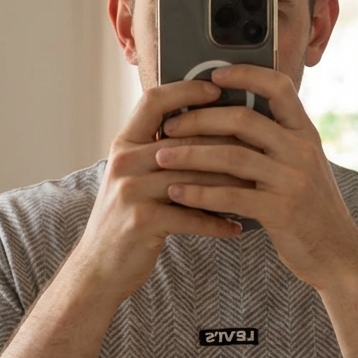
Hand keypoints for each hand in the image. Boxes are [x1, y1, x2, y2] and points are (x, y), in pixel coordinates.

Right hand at [72, 79, 250, 303]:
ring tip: (257, 186)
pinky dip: (217, 222)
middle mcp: (125, 162)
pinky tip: (236, 227)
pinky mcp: (141, 220)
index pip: (155, 101)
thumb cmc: (126, 221)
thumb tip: (208, 134)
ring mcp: (131, 191)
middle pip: (185, 139)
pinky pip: (191, 216)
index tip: (218, 90)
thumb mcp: (134, 179)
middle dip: (225, 141)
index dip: (187, 90)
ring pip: (193, 177)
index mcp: (124, 145)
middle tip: (259, 144)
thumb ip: (159, 156)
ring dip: (229, 184)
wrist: (98, 268)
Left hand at [154, 65, 357, 291]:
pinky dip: (199, 193)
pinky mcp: (280, 210)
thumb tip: (231, 122)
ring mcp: (292, 180)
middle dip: (199, 119)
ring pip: (231, 156)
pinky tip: (176, 193)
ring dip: (190, 155)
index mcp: (306, 134)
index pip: (278, 87)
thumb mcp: (304, 168)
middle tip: (169, 126)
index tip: (213, 76)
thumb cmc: (312, 211)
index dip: (245, 75)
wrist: (339, 255)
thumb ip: (277, 144)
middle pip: (243, 119)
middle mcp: (301, 150)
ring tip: (161, 157)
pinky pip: (230, 196)